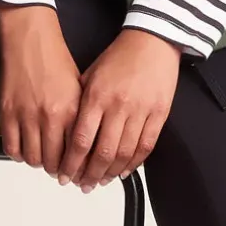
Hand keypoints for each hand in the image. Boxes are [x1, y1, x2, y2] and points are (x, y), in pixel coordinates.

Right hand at [0, 1, 80, 180]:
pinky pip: (11, 148)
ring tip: (43, 160)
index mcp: (71, 111)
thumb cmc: (55, 60)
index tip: (78, 175)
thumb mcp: (80, 90)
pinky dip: (18, 155)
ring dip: (39, 164)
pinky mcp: (7, 112)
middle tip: (60, 172)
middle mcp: (49, 116)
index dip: (78, 170)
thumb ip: (81, 119)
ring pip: (33, 159)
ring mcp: (26, 116)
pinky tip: (25, 150)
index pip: (76, 154)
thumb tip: (85, 146)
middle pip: (54, 162)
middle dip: (59, 172)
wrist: (30, 39)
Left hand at [60, 27, 181, 190]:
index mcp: (97, 97)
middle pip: (102, 153)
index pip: (80, 140)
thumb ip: (81, 105)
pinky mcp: (159, 114)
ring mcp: (141, 111)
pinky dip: (134, 163)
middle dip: (90, 174)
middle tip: (83, 185)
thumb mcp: (90, 76)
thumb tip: (68, 134)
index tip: (66, 174)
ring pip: (124, 153)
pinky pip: (146, 146)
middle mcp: (118, 106)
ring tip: (101, 181)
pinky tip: (124, 171)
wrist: (152, 41)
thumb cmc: (120, 57)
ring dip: (111, 173)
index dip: (72, 163)